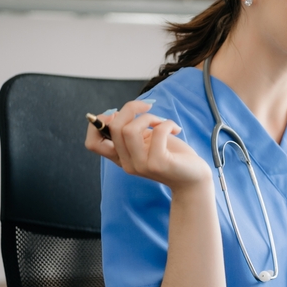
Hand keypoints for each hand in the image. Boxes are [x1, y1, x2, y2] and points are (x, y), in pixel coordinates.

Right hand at [84, 100, 210, 190]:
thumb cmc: (172, 155)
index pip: (92, 143)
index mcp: (121, 157)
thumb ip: (132, 130)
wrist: (194, 178)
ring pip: (129, 130)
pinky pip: (157, 132)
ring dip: (149, 117)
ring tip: (163, 122)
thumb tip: (119, 112)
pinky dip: (167, 124)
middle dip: (131, 108)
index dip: (98, 123)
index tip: (119, 114)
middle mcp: (127, 163)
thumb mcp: (147, 141)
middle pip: (113, 128)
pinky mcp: (158, 164)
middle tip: (148, 108)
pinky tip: (176, 129)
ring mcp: (141, 165)